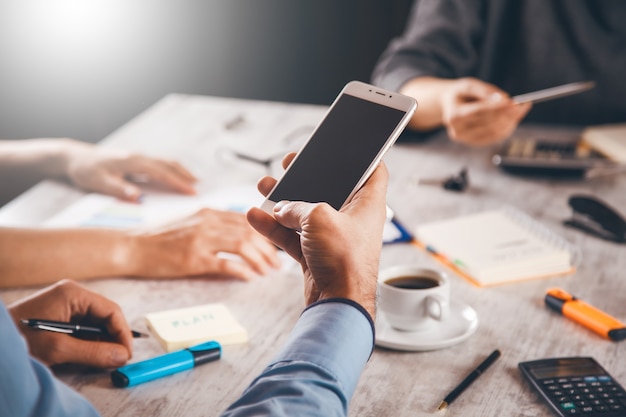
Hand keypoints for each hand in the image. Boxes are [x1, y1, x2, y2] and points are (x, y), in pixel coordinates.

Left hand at [8, 280, 132, 367]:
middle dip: (114, 337)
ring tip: (106, 359)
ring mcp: (66, 303)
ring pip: (96, 322)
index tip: (127, 353)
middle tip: (119, 359)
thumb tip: (122, 356)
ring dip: (102, 341)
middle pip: (105, 315)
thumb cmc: (20, 339)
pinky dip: (90, 341)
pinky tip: (91, 353)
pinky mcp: (61, 314)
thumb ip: (94, 352)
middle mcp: (72, 294)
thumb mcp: (59, 348)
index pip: (111, 310)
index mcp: (73, 294)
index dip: (123, 332)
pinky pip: (84, 326)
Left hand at [63, 140, 196, 200]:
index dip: (177, 182)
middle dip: (184, 175)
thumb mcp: (98, 182)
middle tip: (199, 188)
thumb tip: (138, 197)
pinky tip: (175, 176)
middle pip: (168, 164)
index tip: (191, 191)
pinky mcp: (135, 160)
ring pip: (165, 162)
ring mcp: (137, 156)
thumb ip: (119, 189)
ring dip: (180, 170)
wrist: (74, 156)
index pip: (161, 172)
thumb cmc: (85, 170)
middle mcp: (138, 156)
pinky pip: (159, 163)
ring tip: (194, 181)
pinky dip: (171, 169)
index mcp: (133, 161)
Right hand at [127, 208, 280, 280]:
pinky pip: (226, 263)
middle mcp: (208, 222)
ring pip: (243, 245)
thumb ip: (215, 226)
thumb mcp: (191, 223)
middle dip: (268, 248)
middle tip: (277, 263)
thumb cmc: (161, 239)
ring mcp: (200, 239)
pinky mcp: (193, 258)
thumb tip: (241, 236)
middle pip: (250, 231)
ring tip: (268, 272)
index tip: (275, 246)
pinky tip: (250, 277)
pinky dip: (242, 270)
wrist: (132, 247)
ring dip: (260, 260)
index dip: (265, 233)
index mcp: (209, 213)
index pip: (247, 219)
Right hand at [246, 153, 387, 318]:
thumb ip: (298, 207)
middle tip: (291, 165)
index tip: (347, 148)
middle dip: (307, 177)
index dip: (362, 158)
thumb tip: (283, 208)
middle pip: (330, 189)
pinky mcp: (316, 254)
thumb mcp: (318, 218)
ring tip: (264, 187)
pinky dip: (275, 228)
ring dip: (283, 202)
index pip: (373, 171)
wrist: (337, 304)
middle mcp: (352, 219)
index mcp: (367, 204)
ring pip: (305, 213)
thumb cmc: (343, 260)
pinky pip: (293, 235)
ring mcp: (333, 238)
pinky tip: (256, 217)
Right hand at [440, 78, 531, 145]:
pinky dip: (508, 128)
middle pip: (488, 124)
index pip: (478, 112)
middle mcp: (458, 131)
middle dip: (507, 114)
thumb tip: (502, 99)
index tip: (511, 102)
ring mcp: (467, 140)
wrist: (450, 106)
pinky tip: (514, 118)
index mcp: (454, 116)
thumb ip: (485, 91)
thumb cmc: (460, 94)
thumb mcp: (468, 85)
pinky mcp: (475, 143)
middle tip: (521, 105)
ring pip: (495, 132)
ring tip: (520, 109)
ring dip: (511, 121)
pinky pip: (496, 137)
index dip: (496, 107)